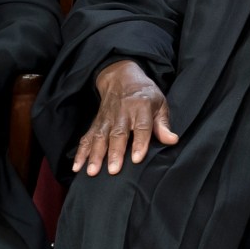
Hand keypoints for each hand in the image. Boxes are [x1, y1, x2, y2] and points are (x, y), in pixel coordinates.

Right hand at [74, 60, 178, 175]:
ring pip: (100, 137)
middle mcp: (122, 113)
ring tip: (92, 172)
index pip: (142, 127)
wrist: (121, 77)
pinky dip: (81, 152)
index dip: (140, 143)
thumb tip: (172, 140)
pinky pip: (87, 137)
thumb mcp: (160, 103)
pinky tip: (77, 166)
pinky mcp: (96, 122)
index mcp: (141, 107)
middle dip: (115, 152)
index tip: (137, 159)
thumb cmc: (145, 94)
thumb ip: (163, 124)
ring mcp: (107, 118)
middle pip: (118, 134)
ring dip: (95, 155)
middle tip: (113, 170)